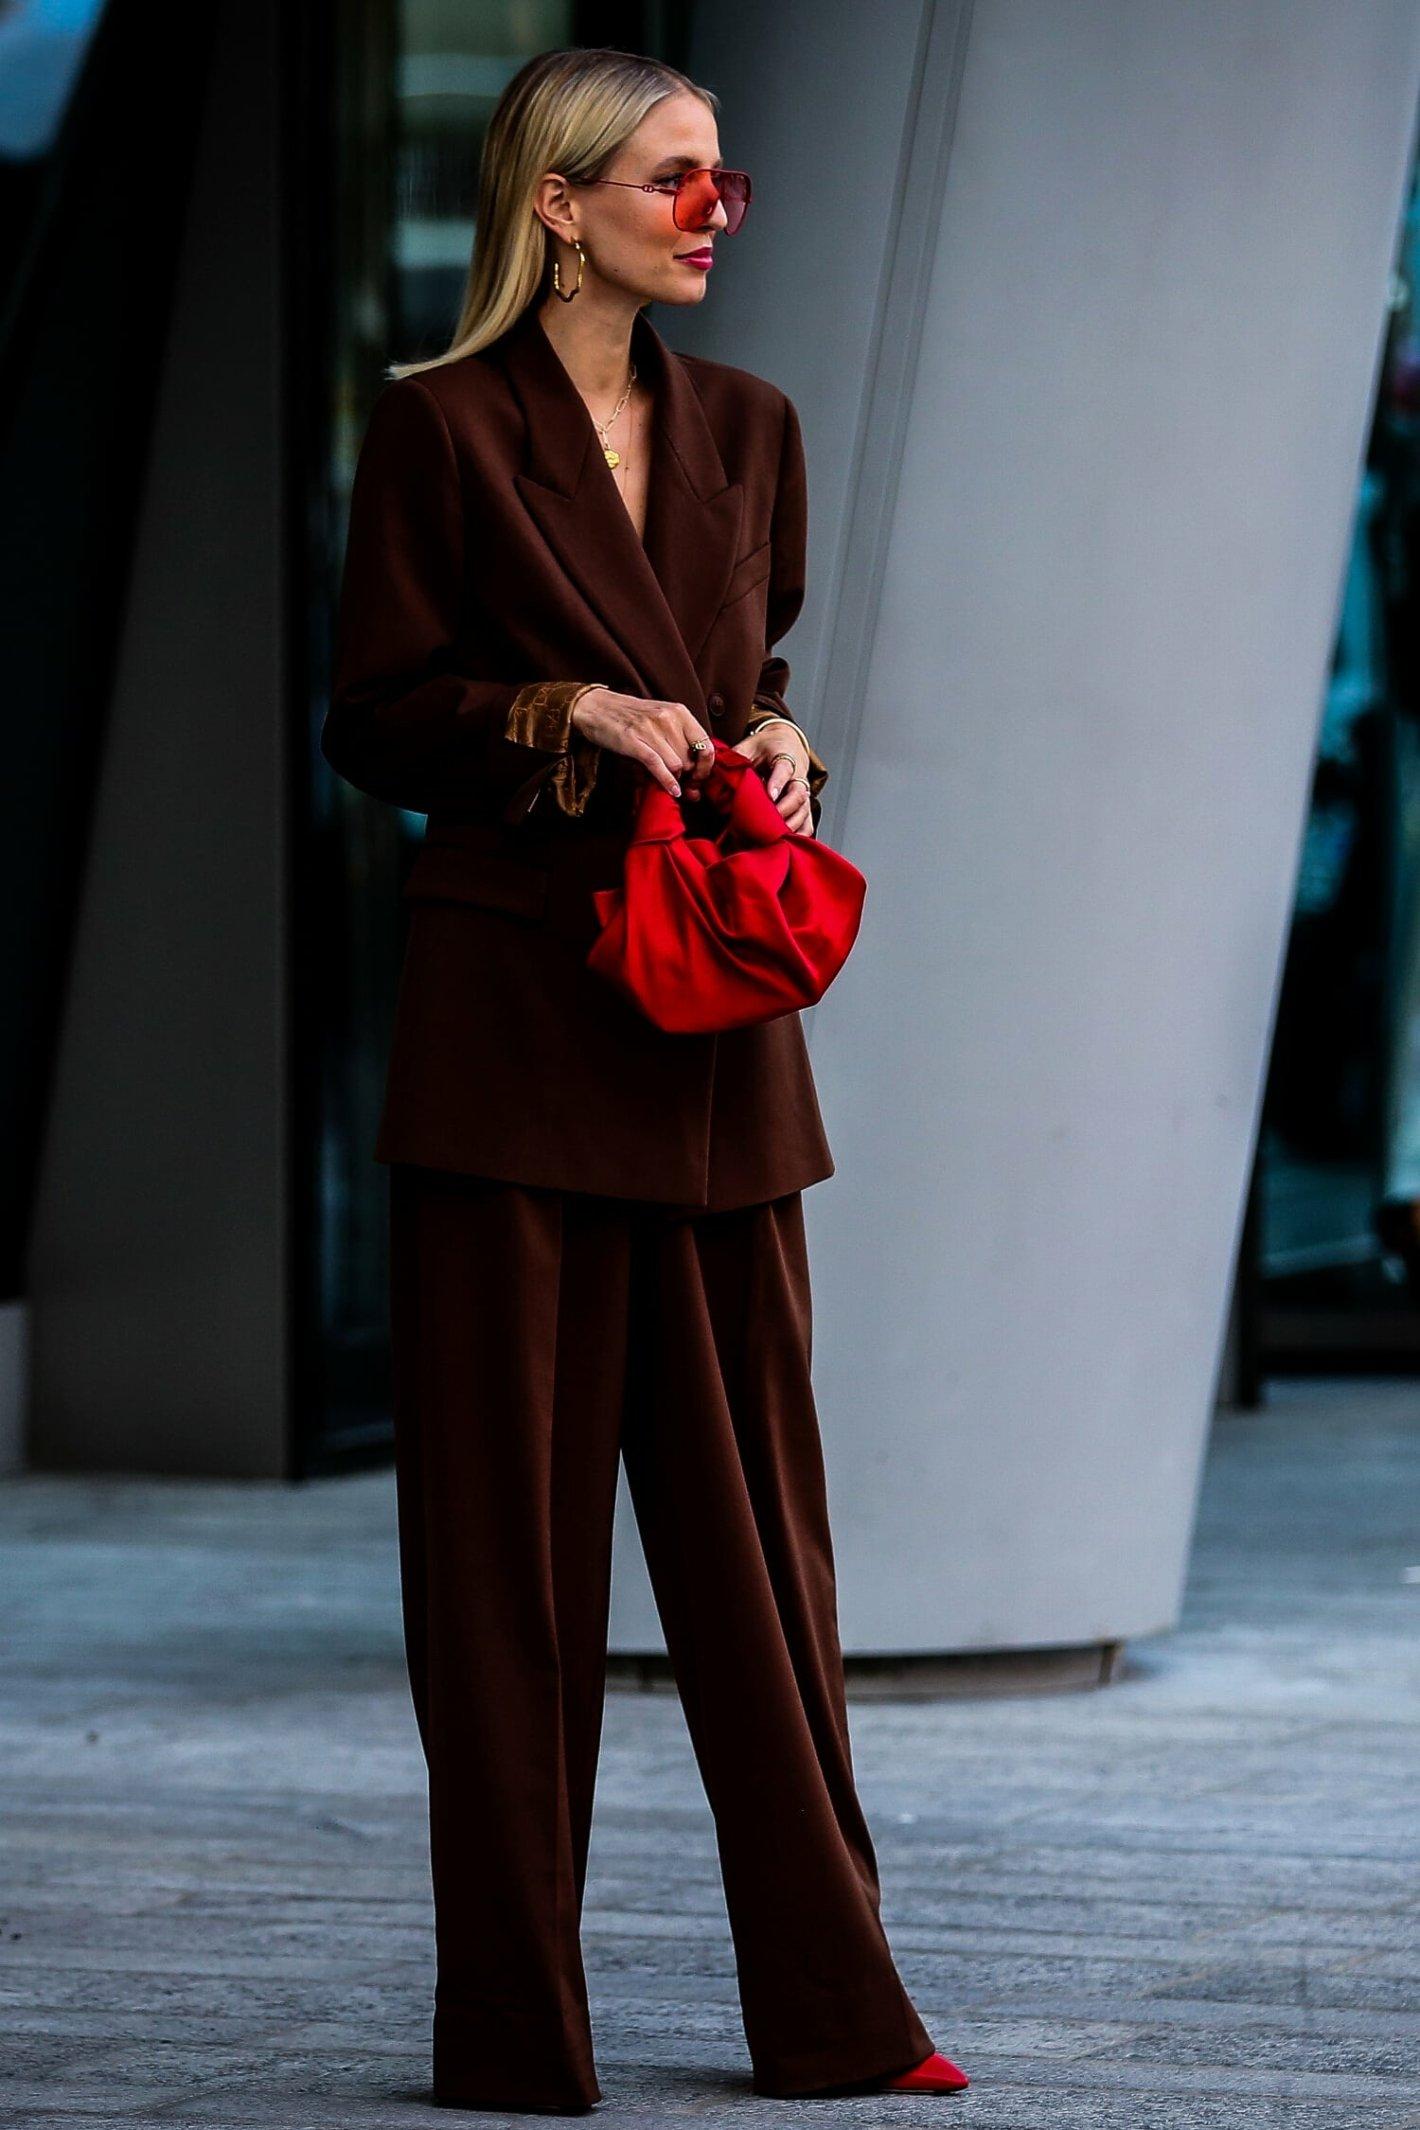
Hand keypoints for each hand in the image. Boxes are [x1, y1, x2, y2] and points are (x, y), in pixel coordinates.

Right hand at [570, 687, 717, 799]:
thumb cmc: (631, 717)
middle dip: (688, 776)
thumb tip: (696, 778)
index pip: (706, 744)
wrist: (597, 708)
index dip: (706, 767)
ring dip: (675, 779)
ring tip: (670, 781)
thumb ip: (680, 742)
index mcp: (679, 712)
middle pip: (690, 759)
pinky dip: (667, 782)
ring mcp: (651, 729)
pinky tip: (672, 791)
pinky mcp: (634, 741)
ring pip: (677, 765)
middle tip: (684, 785)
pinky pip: (658, 766)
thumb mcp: (661, 719)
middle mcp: (668, 718)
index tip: (699, 778)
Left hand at [735, 722, 815, 836]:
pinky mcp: (804, 804)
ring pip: (804, 809)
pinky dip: (800, 833)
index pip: (784, 769)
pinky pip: (807, 821)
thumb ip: (735, 761)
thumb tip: (717, 784)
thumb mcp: (748, 746)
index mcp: (784, 756)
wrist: (785, 743)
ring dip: (791, 824)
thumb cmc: (764, 747)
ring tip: (774, 835)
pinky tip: (788, 842)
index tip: (769, 795)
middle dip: (785, 808)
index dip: (777, 782)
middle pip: (799, 793)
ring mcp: (802, 791)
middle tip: (769, 820)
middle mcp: (798, 775)